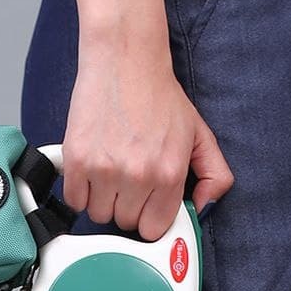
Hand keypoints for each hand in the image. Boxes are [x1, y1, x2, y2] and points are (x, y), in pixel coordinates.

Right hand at [62, 37, 233, 240]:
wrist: (125, 62)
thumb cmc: (160, 97)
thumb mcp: (200, 135)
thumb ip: (215, 175)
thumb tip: (204, 208)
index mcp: (170, 174)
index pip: (154, 229)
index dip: (150, 217)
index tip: (148, 205)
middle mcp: (138, 176)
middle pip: (125, 223)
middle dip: (128, 206)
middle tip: (130, 178)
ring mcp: (105, 170)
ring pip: (99, 214)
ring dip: (104, 199)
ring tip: (112, 171)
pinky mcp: (77, 160)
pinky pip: (74, 200)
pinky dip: (81, 190)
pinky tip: (93, 170)